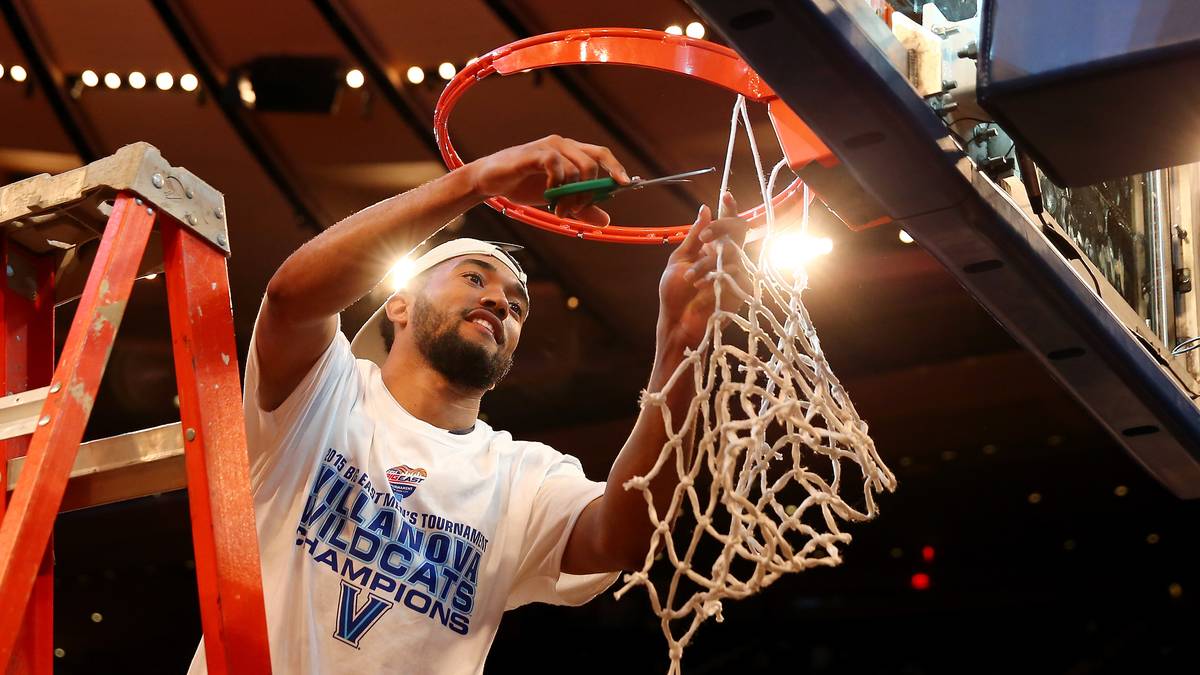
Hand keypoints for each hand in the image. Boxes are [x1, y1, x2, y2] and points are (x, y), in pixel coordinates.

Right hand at [463, 135, 629, 226]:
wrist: (490, 182)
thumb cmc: (523, 186)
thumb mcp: (557, 201)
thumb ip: (581, 209)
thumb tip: (606, 220)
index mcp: (571, 153)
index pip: (601, 155)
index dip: (616, 168)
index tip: (626, 185)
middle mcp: (563, 145)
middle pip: (593, 164)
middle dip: (589, 192)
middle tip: (575, 210)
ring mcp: (548, 147)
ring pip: (577, 168)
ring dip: (572, 194)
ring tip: (559, 208)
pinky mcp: (534, 153)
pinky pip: (556, 165)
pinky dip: (557, 183)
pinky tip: (548, 193)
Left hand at [657, 192, 749, 351]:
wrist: (676, 322)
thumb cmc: (675, 294)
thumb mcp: (679, 259)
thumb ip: (693, 236)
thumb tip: (705, 208)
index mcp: (712, 249)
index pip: (727, 225)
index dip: (730, 209)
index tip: (725, 196)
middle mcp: (727, 258)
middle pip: (739, 230)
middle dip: (722, 227)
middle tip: (704, 236)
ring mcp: (735, 274)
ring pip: (732, 252)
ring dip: (707, 263)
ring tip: (690, 278)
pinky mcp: (739, 290)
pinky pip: (735, 272)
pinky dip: (714, 277)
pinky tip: (701, 286)